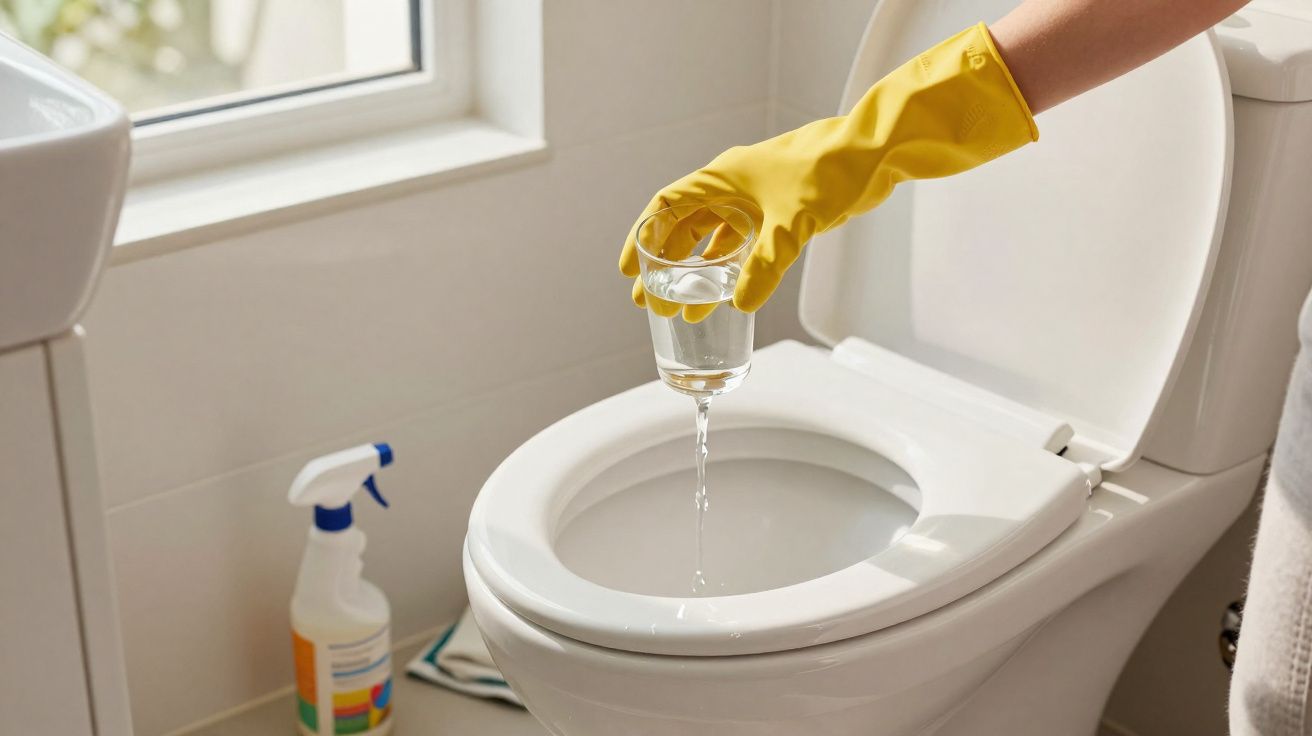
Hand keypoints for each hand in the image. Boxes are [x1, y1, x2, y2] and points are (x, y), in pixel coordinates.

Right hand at [619, 23, 1037, 314]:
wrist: (876, 152)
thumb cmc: (831, 169)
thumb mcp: (792, 223)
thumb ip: (765, 266)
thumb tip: (741, 304)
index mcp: (723, 178)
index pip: (667, 207)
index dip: (644, 238)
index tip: (628, 269)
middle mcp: (733, 188)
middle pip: (685, 229)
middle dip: (666, 267)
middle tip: (652, 302)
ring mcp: (756, 202)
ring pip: (714, 242)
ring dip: (698, 275)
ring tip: (685, 310)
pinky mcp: (780, 214)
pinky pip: (744, 247)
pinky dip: (733, 271)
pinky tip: (728, 296)